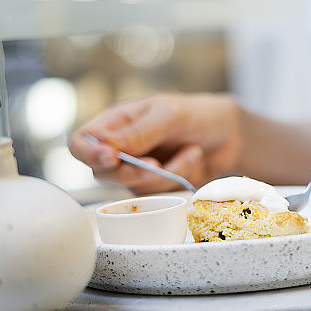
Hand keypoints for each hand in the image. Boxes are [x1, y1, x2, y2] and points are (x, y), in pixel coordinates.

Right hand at [69, 93, 241, 193]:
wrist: (229, 134)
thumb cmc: (196, 114)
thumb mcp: (168, 115)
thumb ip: (138, 132)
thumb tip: (104, 145)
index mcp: (116, 123)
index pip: (82, 142)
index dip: (90, 154)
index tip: (113, 158)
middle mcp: (121, 148)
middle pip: (103, 173)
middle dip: (133, 173)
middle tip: (158, 163)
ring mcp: (137, 170)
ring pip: (133, 188)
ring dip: (166, 174)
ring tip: (190, 150)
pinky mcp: (155, 186)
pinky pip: (157, 195)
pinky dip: (178, 179)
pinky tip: (192, 159)